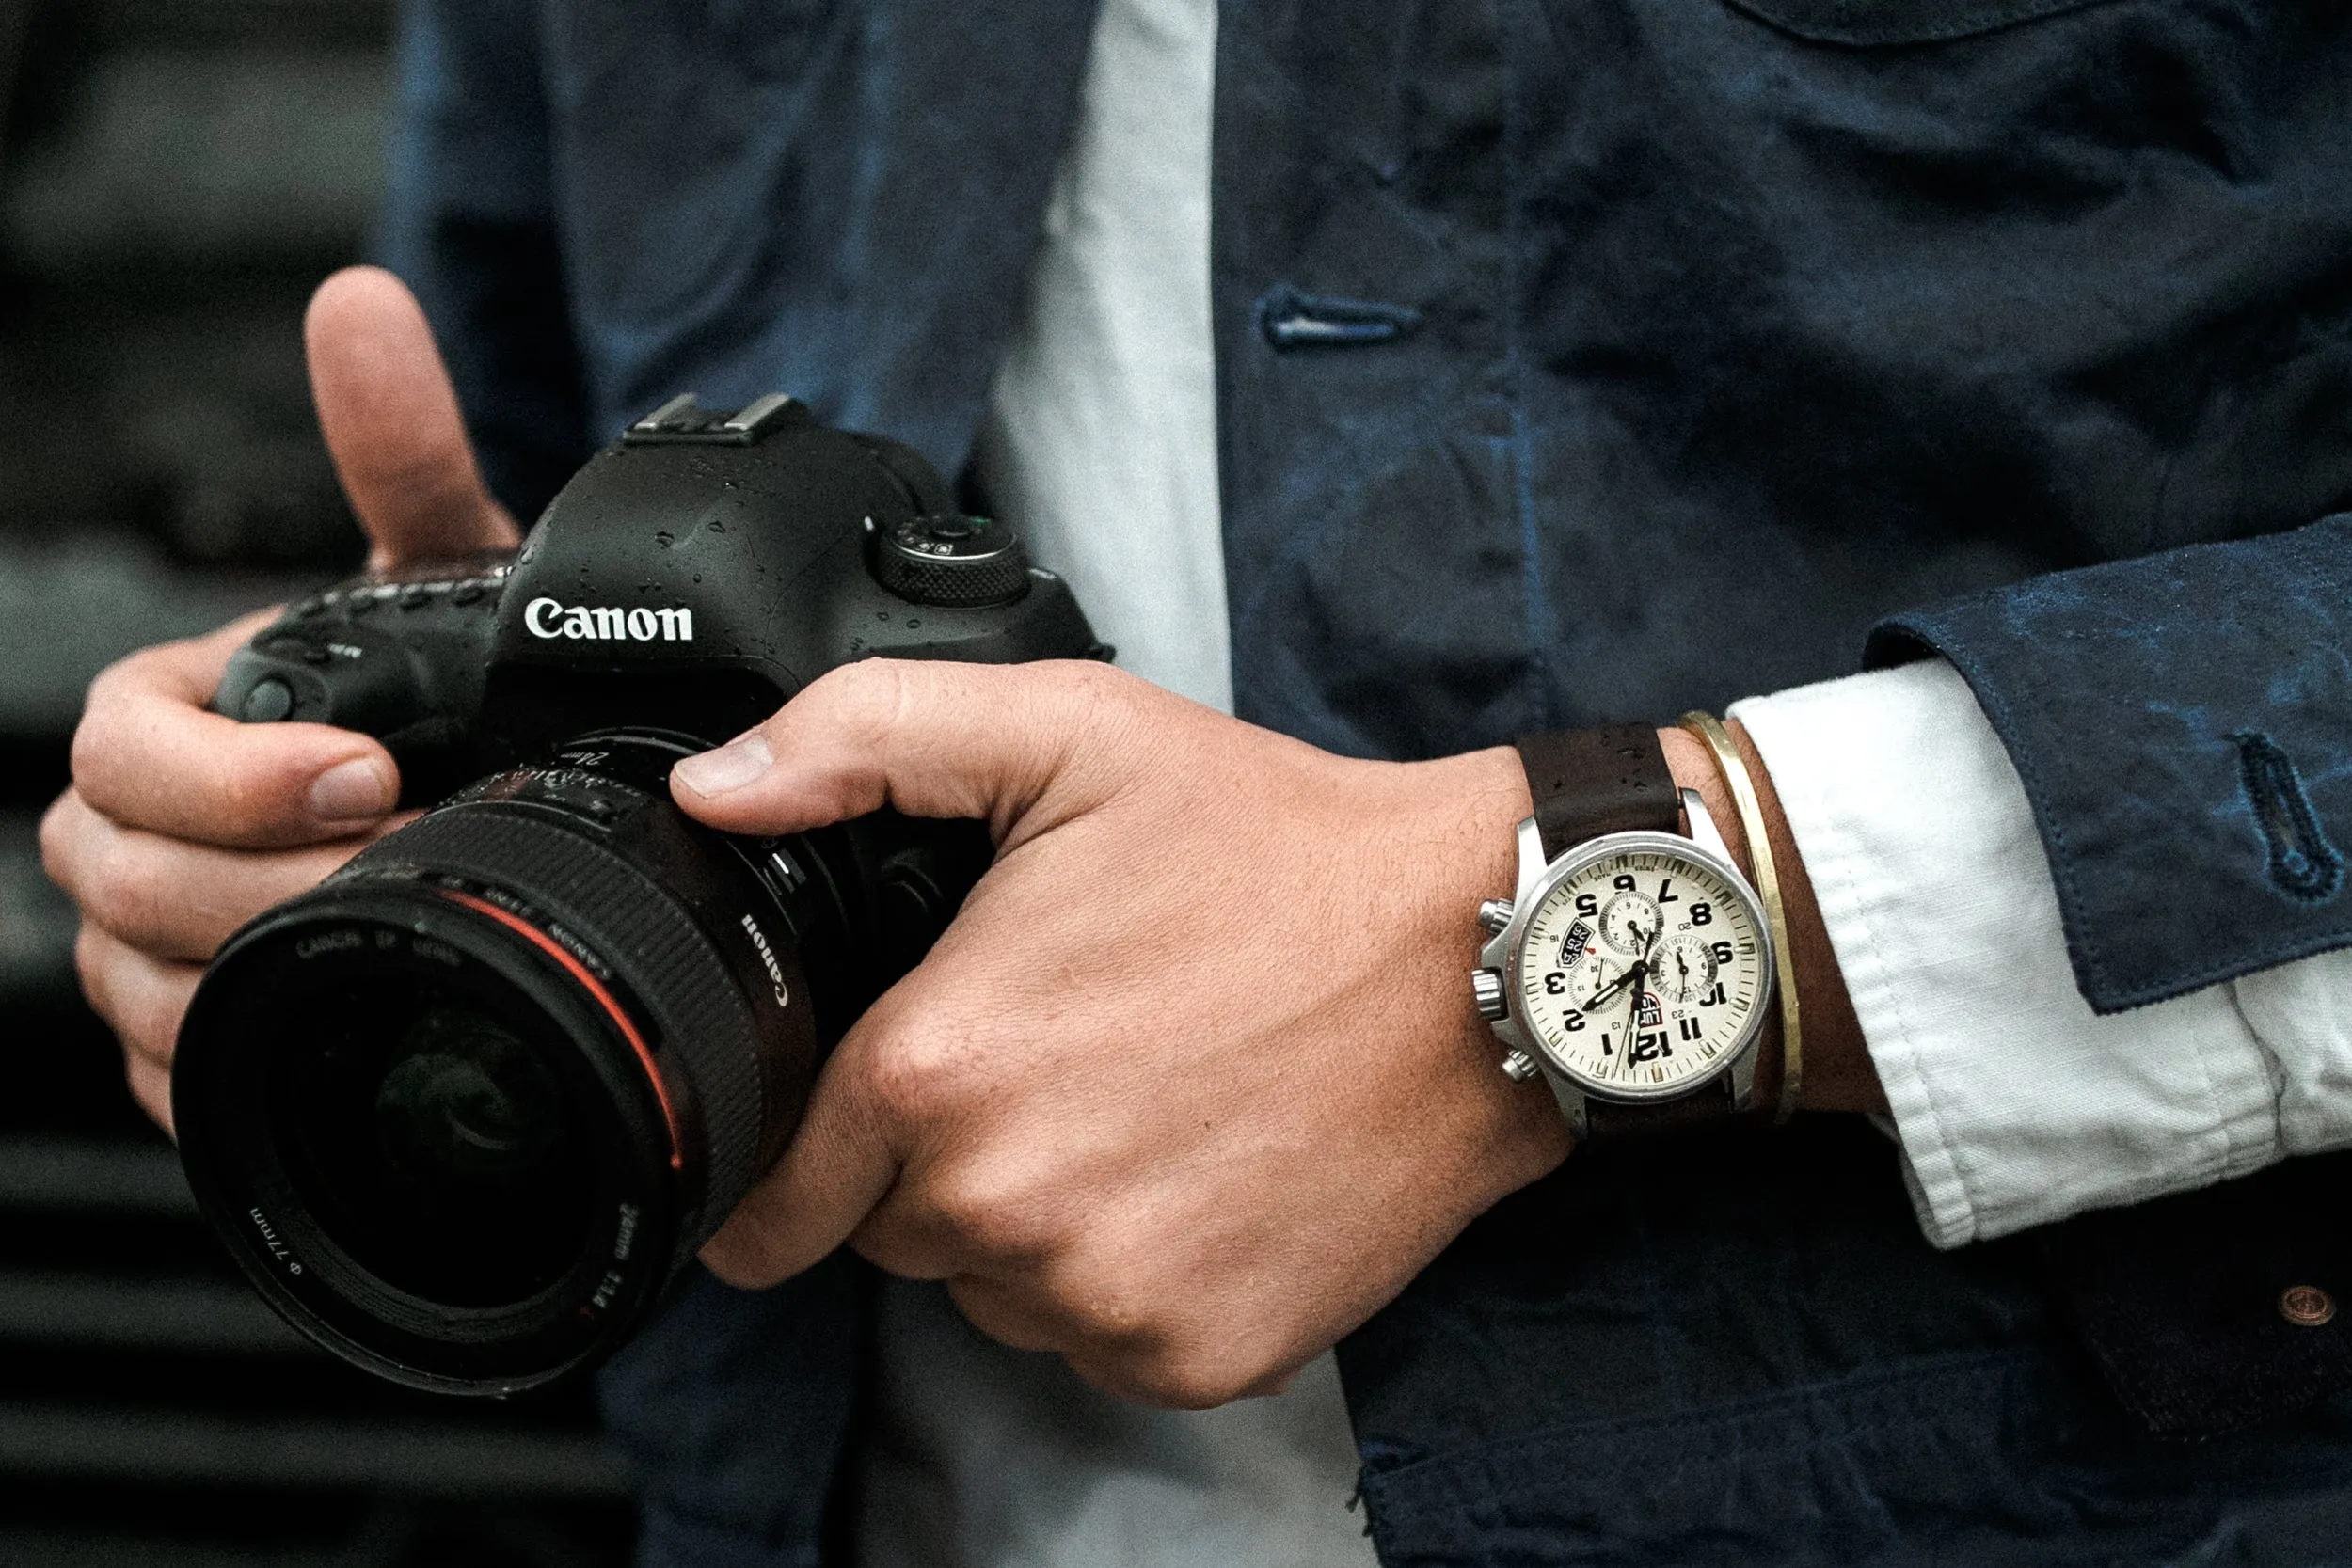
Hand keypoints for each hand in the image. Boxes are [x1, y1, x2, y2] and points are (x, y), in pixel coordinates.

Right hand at [40, 267, 516, 1133]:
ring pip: (130, 978)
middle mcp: (136, 826)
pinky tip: (337, 1039)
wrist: (479, 803)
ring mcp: (147, 933)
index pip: (121, 748)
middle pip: (113, 874)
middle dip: (251, 878)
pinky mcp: (186, 1025)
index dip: (228, 770)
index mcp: (169, 716)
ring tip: (393, 953)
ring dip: (253, 975)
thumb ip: (397, 452)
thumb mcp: (434, 579)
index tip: (365, 769)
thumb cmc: (440, 690)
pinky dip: (241, 1060)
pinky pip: (165, 1067)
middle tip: (399, 867)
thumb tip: (361, 306)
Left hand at [673, 662, 1568, 1406]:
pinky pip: (1100, 1338)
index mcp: (945, 1070)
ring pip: (995, 1293)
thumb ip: (860, 737)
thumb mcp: (1067, 732)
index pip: (775, 1196)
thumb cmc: (1281, 849)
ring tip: (1142, 1102)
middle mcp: (1011, 1210)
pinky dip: (1130, 1277)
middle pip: (893, 1231)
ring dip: (1036, 1223)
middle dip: (941, 1158)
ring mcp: (1108, 1300)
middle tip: (1058, 1051)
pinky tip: (1201, 1171)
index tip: (852, 1121)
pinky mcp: (1200, 1356)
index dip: (797, 1156)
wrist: (1481, 960)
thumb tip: (715, 788)